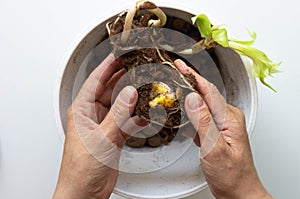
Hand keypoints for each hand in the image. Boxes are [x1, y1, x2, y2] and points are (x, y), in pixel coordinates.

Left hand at [53, 54, 144, 198]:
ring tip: (146, 87)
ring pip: (120, 105)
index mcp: (82, 111)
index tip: (119, 55)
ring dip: (132, 99)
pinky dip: (136, 117)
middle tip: (138, 68)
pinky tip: (146, 114)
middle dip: (123, 79)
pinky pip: (126, 121)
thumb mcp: (102, 137)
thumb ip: (118, 114)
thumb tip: (129, 93)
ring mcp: (104, 126)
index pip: (95, 81)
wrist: (84, 192)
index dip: (107, 66)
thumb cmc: (81, 169)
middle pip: (109, 90)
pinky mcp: (113, 136)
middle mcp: (92, 116)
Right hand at [174, 59, 271, 198]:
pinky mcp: (218, 131)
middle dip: (188, 84)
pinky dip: (192, 114)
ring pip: (203, 106)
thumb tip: (192, 98)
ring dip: (189, 99)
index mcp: (229, 118)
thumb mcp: (214, 148)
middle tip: (173, 74)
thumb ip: (203, 121)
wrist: (239, 191)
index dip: (192, 76)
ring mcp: (224, 124)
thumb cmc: (231, 175)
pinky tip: (184, 115)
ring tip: (174, 93)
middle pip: (206, 95)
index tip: (180, 66)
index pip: (208, 91)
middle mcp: (228, 118)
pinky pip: (203, 117)